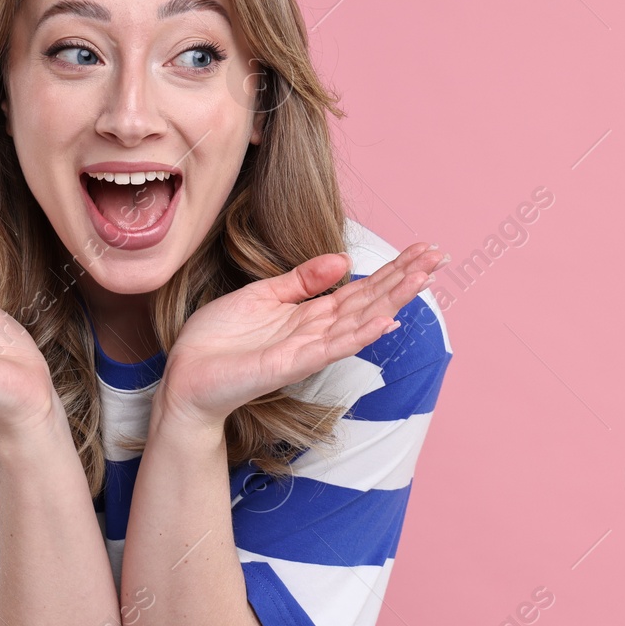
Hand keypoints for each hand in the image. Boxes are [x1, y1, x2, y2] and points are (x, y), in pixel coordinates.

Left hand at [156, 241, 448, 428]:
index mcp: (311, 313)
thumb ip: (302, 280)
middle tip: (439, 256)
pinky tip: (385, 322)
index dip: (392, 268)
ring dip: (393, 301)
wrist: (186, 376)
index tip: (422, 249)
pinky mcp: (292, 364)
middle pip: (371, 301)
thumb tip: (344, 259)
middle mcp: (317, 331)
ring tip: (423, 280)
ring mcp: (308, 349)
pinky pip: (333, 347)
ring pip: (360, 321)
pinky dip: (360, 335)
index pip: (362, 288)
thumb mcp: (262, 295)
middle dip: (404, 278)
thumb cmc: (218, 339)